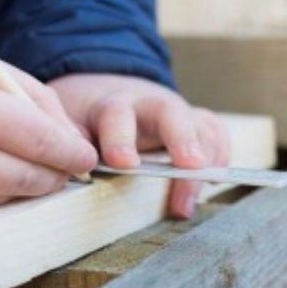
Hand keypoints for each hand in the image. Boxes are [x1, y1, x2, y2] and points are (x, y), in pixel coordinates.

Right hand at [0, 35, 96, 212]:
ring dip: (28, 187)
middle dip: (56, 176)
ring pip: (3, 196)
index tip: (87, 157)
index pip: (40, 139)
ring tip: (36, 173)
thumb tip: (69, 137)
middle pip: (26, 175)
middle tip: (68, 170)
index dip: (71, 153)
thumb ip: (27, 94)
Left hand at [48, 74, 229, 218]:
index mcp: (111, 106)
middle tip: (191, 166)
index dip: (121, 139)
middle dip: (182, 138)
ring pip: (200, 124)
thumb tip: (66, 167)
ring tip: (195, 196)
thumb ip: (68, 141)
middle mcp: (148, 105)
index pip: (118, 117)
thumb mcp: (65, 124)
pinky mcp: (193, 124)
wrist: (102, 91)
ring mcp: (175, 113)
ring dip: (206, 157)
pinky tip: (213, 183)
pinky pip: (215, 132)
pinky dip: (220, 155)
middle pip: (171, 112)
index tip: (124, 163)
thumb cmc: (82, 118)